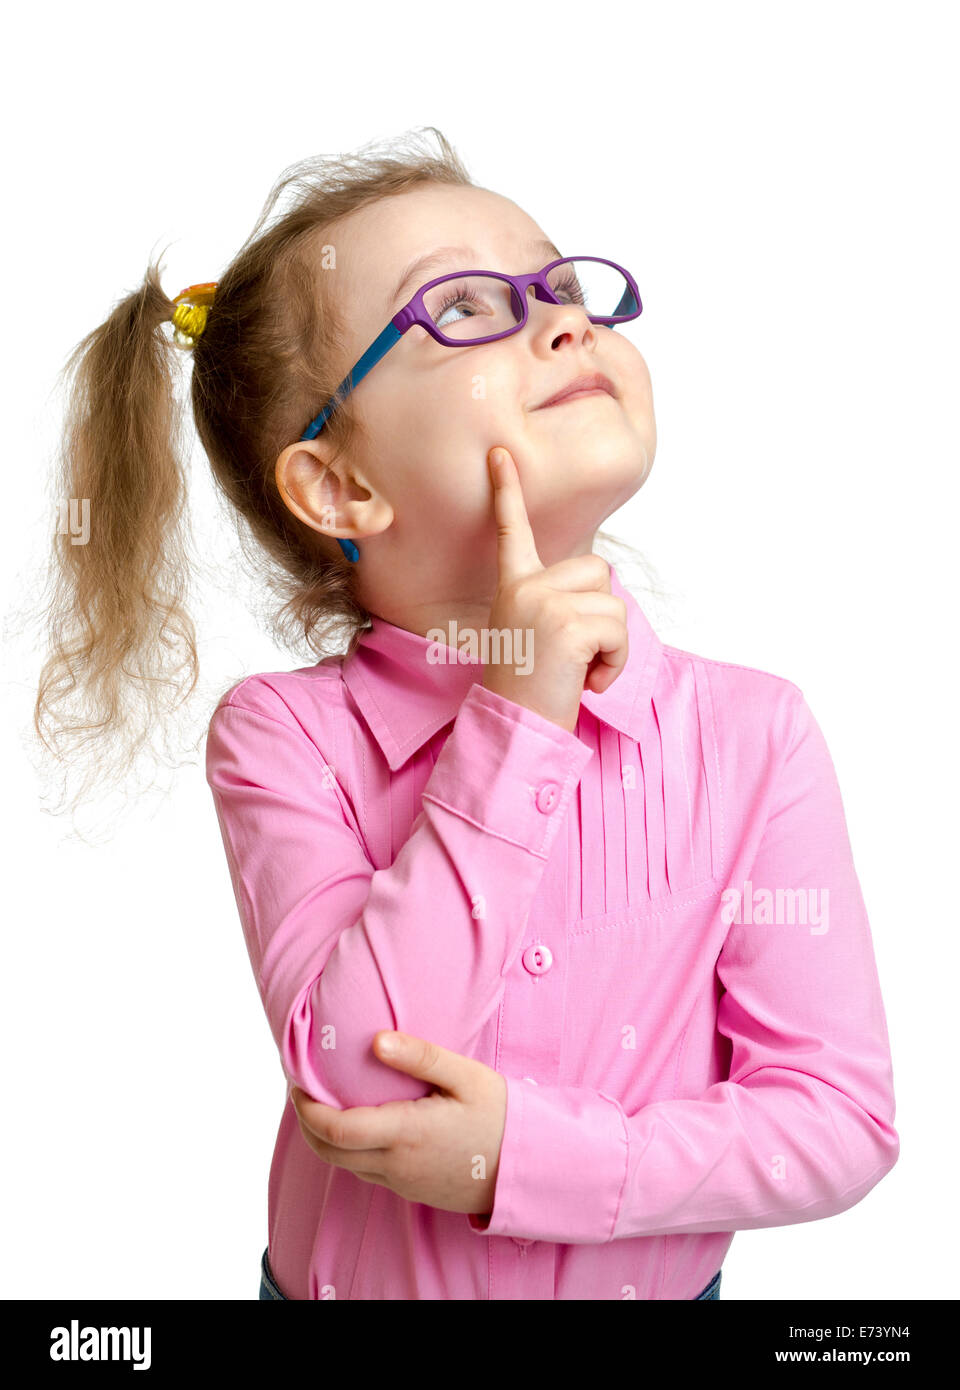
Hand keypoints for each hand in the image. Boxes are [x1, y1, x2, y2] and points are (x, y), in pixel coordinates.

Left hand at [289, 1031, 506, 1216]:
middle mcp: (397, 1164)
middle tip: (301, 1089)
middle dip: (305, 1122)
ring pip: (345, 1164)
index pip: (334, 1127)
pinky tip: (360, 1122)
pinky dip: (349, 1149)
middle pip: (328, 1151)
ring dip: (325, 1136)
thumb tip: (375, 1041)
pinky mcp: (411, 1190)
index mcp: (405, 1133)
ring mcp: (402, 1182)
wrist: (528, 1168)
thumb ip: (420, 1057)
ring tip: (325, 1101)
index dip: (306, 1108)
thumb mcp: (466, 1077)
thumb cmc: (500, 1116)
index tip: (297, 1081)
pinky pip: (367, 1171)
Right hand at [482, 446, 628, 732]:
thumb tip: (597, 593)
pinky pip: (619, 630)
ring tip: (579, 671)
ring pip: (614, 603)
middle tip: (574, 653)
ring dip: (612, 645)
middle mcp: (524, 586)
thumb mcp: (536, 635)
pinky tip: (586, 682)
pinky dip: (616, 663)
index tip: (500, 454)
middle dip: (603, 614)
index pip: (511, 531)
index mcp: (513, 586)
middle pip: (598, 570)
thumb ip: (558, 603)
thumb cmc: (531, 690)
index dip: (506, 491)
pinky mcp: (568, 624)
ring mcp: (544, 602)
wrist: (516, 730)